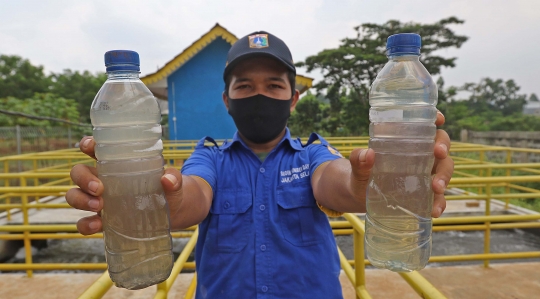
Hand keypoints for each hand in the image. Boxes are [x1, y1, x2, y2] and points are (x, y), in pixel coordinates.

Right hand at [66, 136, 183, 234]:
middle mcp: (103, 179)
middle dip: (83, 179)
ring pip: (74, 195)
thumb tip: (168, 179)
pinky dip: (85, 224)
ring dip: (80, 200)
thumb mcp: (175, 182)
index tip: (90, 147)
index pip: (95, 149)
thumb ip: (174, 178)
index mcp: (117, 163)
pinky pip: (84, 222)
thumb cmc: (170, 190)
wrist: (175, 213)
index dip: (87, 144)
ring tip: (99, 206)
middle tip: (100, 189)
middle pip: (78, 172)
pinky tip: (98, 224)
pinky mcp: (103, 220)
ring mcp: (100, 200)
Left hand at [348, 110, 452, 217]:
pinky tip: (434, 211)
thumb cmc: (360, 174)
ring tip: (436, 188)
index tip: (438, 119)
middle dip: (443, 147)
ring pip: (444, 170)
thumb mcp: (357, 167)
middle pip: (440, 146)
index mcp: (406, 142)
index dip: (436, 119)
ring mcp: (425, 174)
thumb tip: (367, 153)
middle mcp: (420, 155)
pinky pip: (438, 197)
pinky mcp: (425, 194)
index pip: (425, 126)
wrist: (358, 197)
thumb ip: (358, 160)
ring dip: (444, 177)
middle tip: (438, 154)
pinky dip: (439, 203)